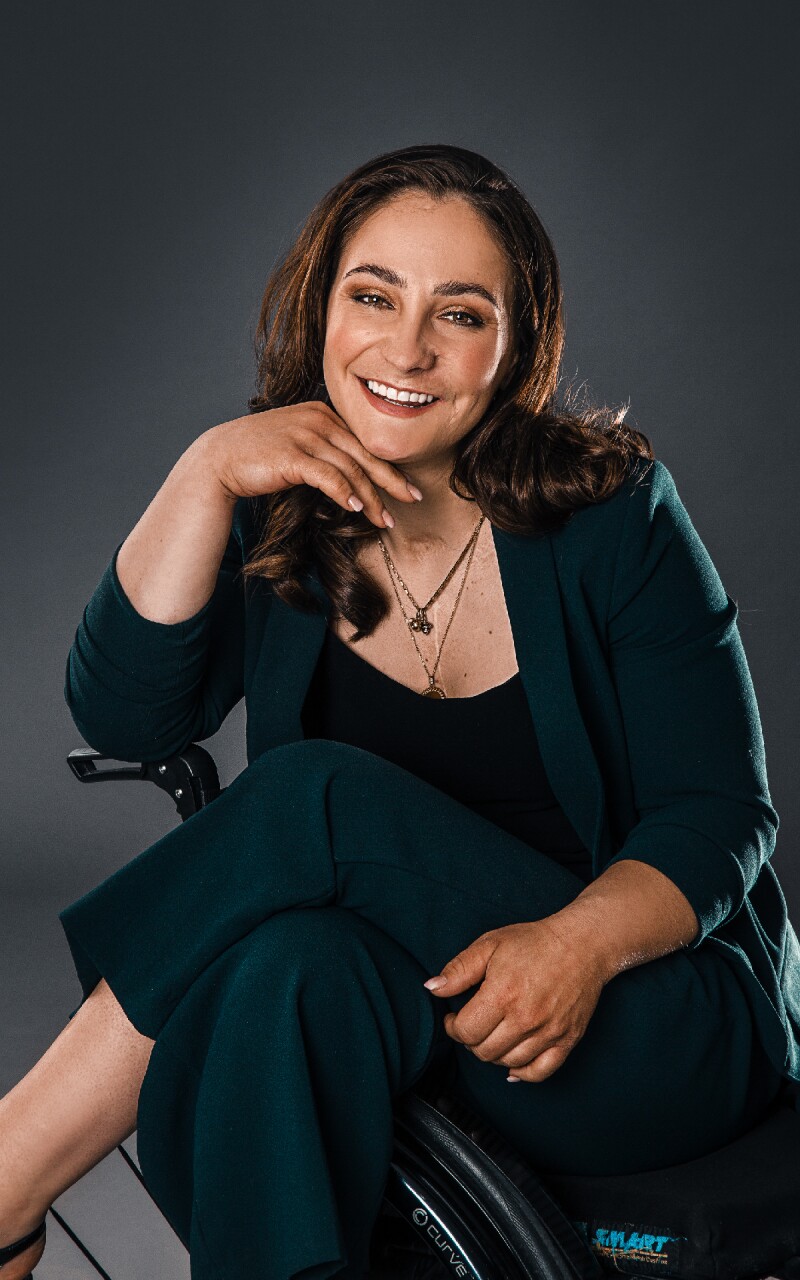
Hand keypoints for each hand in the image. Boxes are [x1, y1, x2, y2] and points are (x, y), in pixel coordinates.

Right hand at [205, 402, 422, 527]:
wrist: (219, 458)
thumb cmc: (258, 457)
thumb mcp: (297, 445)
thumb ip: (324, 453)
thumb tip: (352, 478)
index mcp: (323, 413)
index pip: (363, 443)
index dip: (388, 466)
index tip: (406, 487)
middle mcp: (318, 419)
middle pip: (364, 454)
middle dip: (392, 481)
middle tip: (413, 499)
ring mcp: (305, 435)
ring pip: (351, 469)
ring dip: (372, 497)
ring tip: (385, 519)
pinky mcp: (293, 455)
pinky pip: (329, 476)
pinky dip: (346, 493)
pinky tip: (358, 509)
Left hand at [423, 917, 608, 1081]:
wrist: (581, 944)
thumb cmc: (534, 942)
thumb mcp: (490, 944)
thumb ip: (459, 969)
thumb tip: (433, 988)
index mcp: (503, 994)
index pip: (466, 1031)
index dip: (453, 1027)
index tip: (455, 1017)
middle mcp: (526, 1018)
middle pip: (484, 1051)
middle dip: (471, 1039)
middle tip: (474, 1022)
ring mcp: (548, 1032)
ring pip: (508, 1063)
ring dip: (493, 1053)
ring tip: (493, 1033)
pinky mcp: (567, 1040)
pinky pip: (540, 1072)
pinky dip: (522, 1073)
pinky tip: (512, 1064)